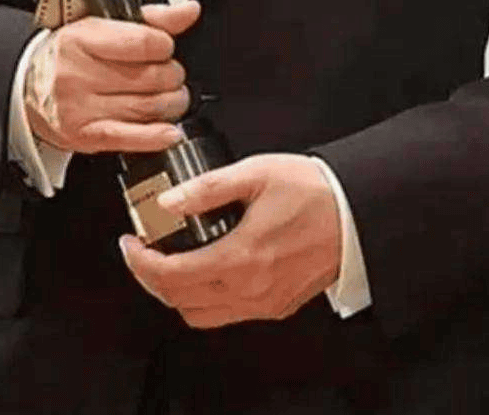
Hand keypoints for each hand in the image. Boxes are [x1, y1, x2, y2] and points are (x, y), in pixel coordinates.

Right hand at [24, 1, 198, 153]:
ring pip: (148, 108)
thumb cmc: (68, 54)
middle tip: (169, 73)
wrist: (25, 87)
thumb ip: (150, 18)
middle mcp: (78, 74)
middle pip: (151, 77)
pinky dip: (157, 136)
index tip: (164, 48)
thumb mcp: (102, 24)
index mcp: (82, 39)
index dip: (165, 46)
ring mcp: (81, 108)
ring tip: (171, 96)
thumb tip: (189, 10)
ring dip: (172, 103)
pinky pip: (130, 138)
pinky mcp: (86, 137)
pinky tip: (170, 131)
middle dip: (172, 75)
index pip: (144, 43)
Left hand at [119, 153, 341, 327]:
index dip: (140, 262)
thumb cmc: (314, 191)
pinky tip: (209, 268)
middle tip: (144, 251)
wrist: (358, 213)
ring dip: (178, 293)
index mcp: (239, 258)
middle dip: (152, 278)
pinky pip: (229, 314)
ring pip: (202, 315)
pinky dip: (207, 298)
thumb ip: (208, 187)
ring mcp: (264, 303)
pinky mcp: (278, 306)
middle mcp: (249, 290)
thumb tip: (168, 201)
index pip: (170, 276)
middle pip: (179, 302)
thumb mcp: (256, 173)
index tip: (130, 244)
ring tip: (172, 260)